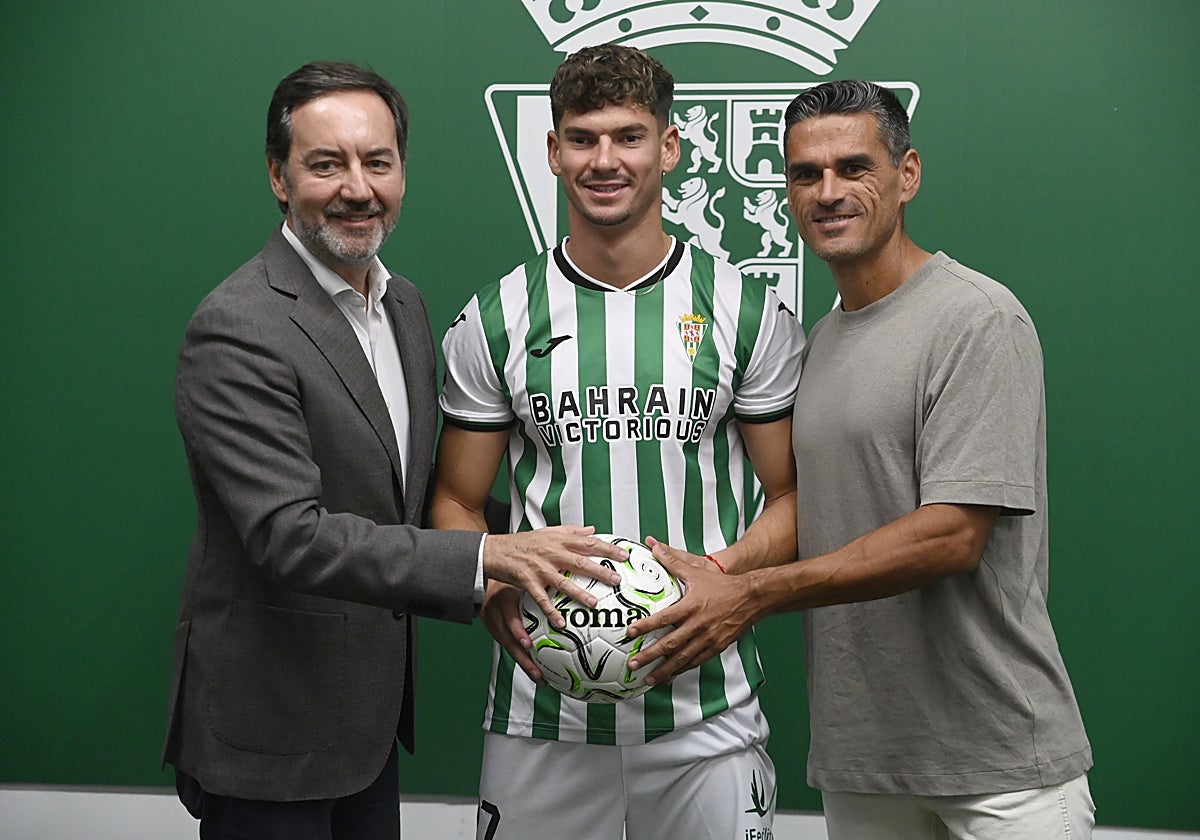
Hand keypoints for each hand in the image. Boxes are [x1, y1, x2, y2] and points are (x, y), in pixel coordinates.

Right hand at [480, 580, 544, 684]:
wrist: (482, 585)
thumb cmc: (508, 582)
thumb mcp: (519, 581)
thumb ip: (537, 588)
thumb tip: (567, 587)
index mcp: (504, 603)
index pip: (510, 620)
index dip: (518, 632)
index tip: (528, 645)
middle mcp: (497, 618)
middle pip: (509, 643)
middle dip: (524, 660)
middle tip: (539, 674)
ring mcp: (494, 628)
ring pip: (509, 650)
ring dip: (525, 665)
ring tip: (541, 680)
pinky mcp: (495, 634)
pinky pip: (509, 649)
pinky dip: (522, 659)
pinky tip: (535, 669)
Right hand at [483, 526, 625, 628]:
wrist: (495, 550)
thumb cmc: (523, 542)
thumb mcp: (547, 531)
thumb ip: (571, 531)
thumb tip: (592, 529)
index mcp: (558, 540)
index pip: (588, 542)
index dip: (607, 548)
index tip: (624, 555)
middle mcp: (551, 552)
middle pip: (579, 561)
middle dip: (600, 570)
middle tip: (617, 579)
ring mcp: (539, 567)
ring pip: (562, 581)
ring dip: (579, 593)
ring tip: (594, 603)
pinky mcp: (526, 580)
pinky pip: (541, 598)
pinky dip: (551, 610)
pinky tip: (561, 621)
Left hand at [626, 538, 761, 684]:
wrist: (752, 597)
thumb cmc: (722, 585)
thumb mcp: (696, 571)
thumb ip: (673, 561)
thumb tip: (655, 547)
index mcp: (692, 606)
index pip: (664, 618)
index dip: (646, 626)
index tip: (630, 633)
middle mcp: (699, 625)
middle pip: (670, 644)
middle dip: (650, 655)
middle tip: (633, 664)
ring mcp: (708, 638)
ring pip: (683, 658)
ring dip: (664, 669)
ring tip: (648, 678)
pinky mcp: (717, 647)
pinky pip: (696, 661)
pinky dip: (682, 670)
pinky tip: (671, 676)